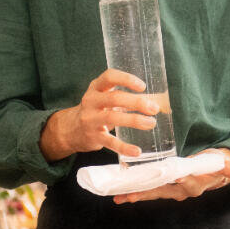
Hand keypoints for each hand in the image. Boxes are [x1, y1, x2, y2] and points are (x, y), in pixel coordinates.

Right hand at [40, 70, 161, 160]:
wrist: (70, 130)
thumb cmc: (96, 110)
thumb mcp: (105, 99)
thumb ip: (126, 98)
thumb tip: (159, 102)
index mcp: (96, 88)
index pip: (109, 77)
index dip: (126, 79)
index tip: (142, 86)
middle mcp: (91, 101)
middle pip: (114, 98)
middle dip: (136, 102)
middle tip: (154, 108)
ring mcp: (90, 119)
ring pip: (113, 117)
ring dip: (134, 120)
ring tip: (151, 123)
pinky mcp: (93, 137)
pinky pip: (110, 142)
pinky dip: (124, 147)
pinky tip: (136, 151)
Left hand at [114, 148, 229, 203]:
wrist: (222, 172)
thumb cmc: (222, 164)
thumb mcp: (225, 164)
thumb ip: (229, 167)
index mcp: (196, 184)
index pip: (180, 184)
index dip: (165, 183)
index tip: (152, 182)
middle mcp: (183, 191)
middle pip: (160, 191)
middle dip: (142, 193)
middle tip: (126, 195)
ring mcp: (175, 191)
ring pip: (153, 192)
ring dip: (136, 194)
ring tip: (119, 197)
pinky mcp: (169, 188)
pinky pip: (152, 190)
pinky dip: (139, 191)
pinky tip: (125, 192)